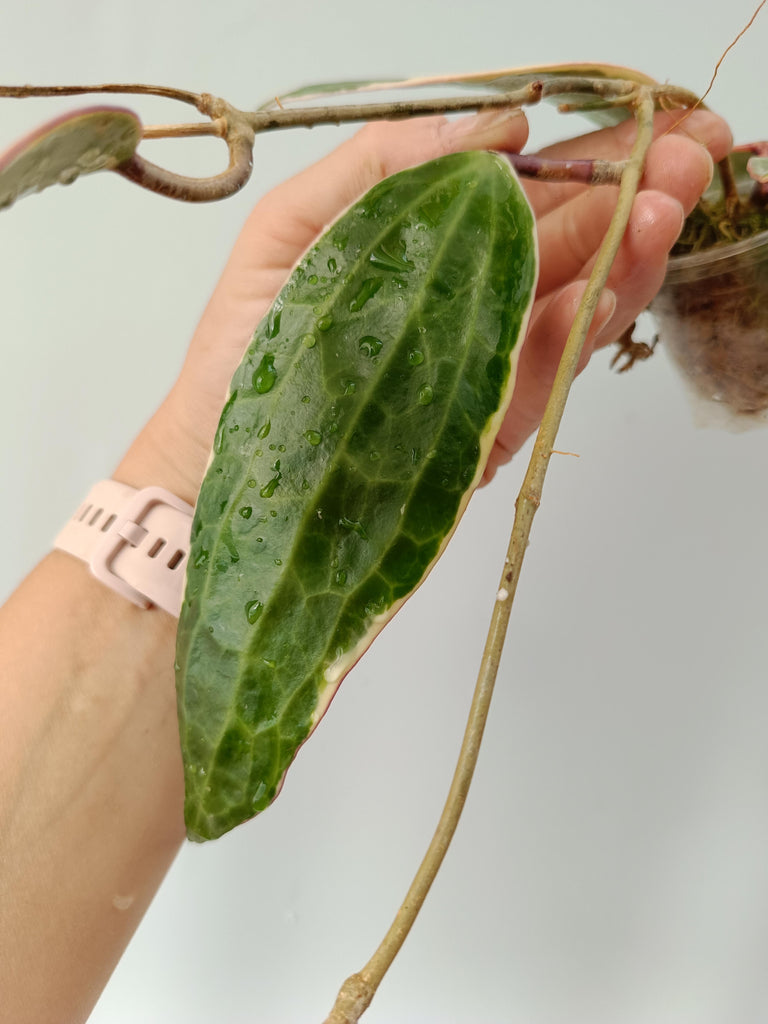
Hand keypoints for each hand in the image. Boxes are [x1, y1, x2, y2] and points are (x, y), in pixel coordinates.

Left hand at [117, 105, 731, 498]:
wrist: (218, 461)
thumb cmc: (246, 349)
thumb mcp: (293, 227)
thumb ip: (380, 168)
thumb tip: (491, 126)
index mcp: (424, 251)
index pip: (516, 199)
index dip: (579, 162)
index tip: (635, 130)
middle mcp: (460, 306)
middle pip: (561, 245)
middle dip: (627, 195)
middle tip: (687, 154)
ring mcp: (480, 367)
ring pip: (572, 300)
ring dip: (627, 249)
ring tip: (667, 200)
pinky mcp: (486, 425)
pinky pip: (550, 366)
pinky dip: (589, 319)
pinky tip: (619, 270)